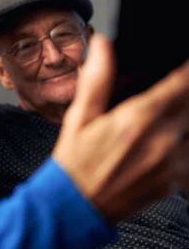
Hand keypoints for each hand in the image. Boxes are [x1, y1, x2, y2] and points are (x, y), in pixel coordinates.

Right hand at [53, 34, 188, 223]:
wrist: (76, 204)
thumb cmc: (75, 162)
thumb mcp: (79, 117)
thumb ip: (96, 80)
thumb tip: (102, 46)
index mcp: (138, 119)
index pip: (181, 83)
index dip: (187, 71)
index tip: (184, 66)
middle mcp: (162, 141)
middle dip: (187, 93)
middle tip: (174, 91)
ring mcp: (172, 164)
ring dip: (185, 118)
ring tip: (170, 116)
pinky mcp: (173, 182)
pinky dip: (184, 145)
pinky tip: (170, 143)